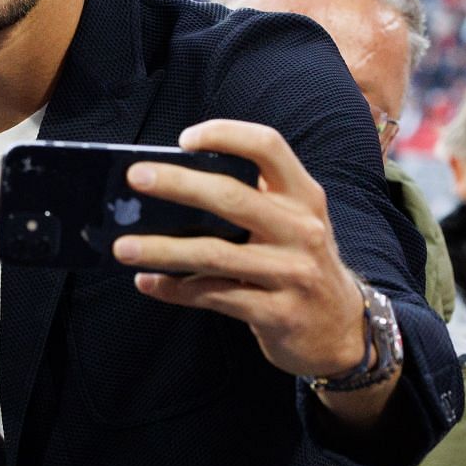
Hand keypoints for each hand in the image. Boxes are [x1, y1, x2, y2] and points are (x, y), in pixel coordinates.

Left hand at [112, 119, 365, 379]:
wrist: (343, 331)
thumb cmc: (301, 264)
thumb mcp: (294, 224)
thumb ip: (252, 201)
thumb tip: (171, 186)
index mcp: (304, 196)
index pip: (268, 146)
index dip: (225, 134)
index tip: (184, 139)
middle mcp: (301, 229)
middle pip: (231, 196)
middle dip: (177, 184)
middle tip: (135, 178)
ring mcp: (291, 273)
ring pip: (213, 254)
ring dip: (161, 249)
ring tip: (123, 246)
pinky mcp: (276, 313)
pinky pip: (213, 296)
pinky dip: (175, 289)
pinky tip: (148, 282)